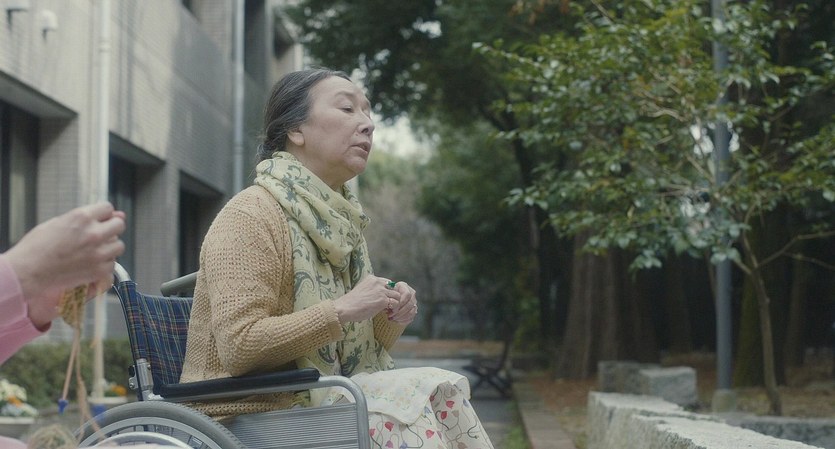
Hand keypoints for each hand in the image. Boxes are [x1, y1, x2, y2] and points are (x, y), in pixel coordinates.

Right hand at [5, 202, 125, 327]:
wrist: (28, 272)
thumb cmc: (37, 247)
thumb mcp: (58, 222)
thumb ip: (86, 218)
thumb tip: (114, 214)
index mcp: (82, 217)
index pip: (108, 208)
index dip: (103, 214)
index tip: (99, 220)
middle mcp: (93, 233)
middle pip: (119, 225)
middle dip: (111, 228)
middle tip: (100, 235)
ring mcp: (98, 253)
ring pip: (119, 245)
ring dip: (109, 247)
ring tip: (93, 251)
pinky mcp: (99, 270)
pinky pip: (112, 264)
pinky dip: (105, 264)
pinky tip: (91, 264)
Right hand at [333, 275, 401, 322]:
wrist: (344, 308)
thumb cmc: (351, 303)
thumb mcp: (363, 290)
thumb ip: (373, 290)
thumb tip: (383, 297)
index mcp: (372, 278)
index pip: (388, 283)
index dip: (388, 293)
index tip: (384, 301)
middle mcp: (377, 282)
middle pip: (394, 289)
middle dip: (393, 298)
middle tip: (388, 307)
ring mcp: (380, 291)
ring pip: (397, 296)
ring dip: (395, 304)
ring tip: (389, 311)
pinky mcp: (382, 300)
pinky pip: (396, 303)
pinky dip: (394, 310)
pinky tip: (388, 314)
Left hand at [386, 281, 417, 324]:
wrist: (387, 300)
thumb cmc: (385, 296)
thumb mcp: (385, 294)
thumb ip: (388, 298)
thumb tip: (388, 304)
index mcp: (404, 287)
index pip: (407, 294)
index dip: (400, 303)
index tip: (392, 309)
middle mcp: (411, 294)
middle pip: (410, 304)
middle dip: (400, 312)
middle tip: (390, 315)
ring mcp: (413, 302)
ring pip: (411, 312)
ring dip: (401, 317)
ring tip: (392, 318)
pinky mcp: (413, 310)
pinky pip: (411, 317)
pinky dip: (403, 320)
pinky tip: (396, 321)